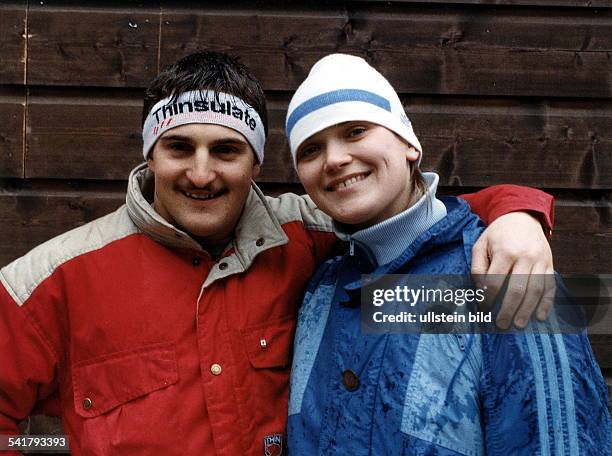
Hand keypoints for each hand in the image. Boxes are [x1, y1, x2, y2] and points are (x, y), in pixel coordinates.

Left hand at [471, 211, 555, 328]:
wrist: (522, 217)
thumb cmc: (498, 234)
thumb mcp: (481, 244)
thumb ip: (477, 267)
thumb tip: (480, 291)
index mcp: (505, 252)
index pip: (496, 281)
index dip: (489, 298)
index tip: (483, 310)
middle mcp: (525, 257)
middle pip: (517, 289)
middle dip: (508, 309)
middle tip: (501, 325)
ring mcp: (541, 261)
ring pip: (536, 290)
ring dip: (527, 310)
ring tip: (518, 324)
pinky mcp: (550, 264)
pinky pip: (550, 286)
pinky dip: (546, 303)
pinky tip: (540, 316)